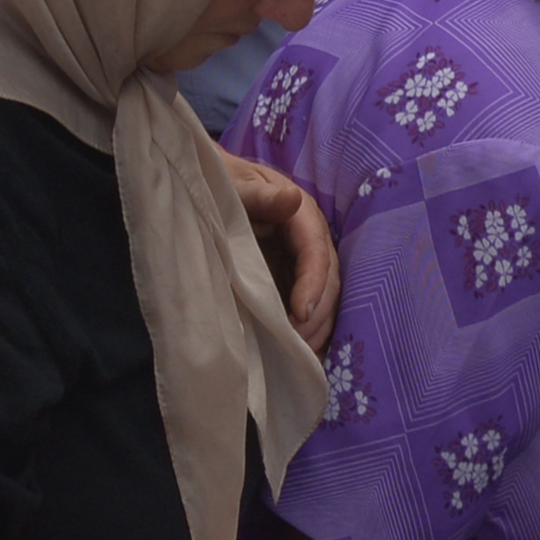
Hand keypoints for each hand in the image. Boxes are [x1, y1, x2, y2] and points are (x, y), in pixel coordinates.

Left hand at [223, 152, 340, 349]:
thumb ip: (262, 196)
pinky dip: (309, 332)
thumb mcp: (238, 185)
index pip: (316, 252)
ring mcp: (304, 264)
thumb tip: (293, 199)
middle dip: (317, 314)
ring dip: (316, 328)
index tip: (300, 313)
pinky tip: (299, 354)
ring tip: (298, 354)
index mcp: (301, 216)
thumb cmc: (223, 185)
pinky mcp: (294, 282)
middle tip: (295, 342)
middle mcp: (311, 241)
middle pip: (328, 280)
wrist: (211, 190)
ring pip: (325, 299)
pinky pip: (310, 308)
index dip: (313, 283)